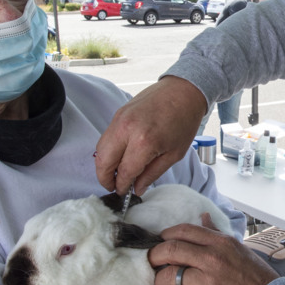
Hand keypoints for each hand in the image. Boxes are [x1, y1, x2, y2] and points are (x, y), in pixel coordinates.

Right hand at [95, 76, 207, 194]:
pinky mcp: (118, 114)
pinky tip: (120, 158)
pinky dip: (108, 151)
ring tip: (117, 174)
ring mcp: (119, 120)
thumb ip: (152, 173)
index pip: (124, 172)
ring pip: (100, 150)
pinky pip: (106, 137)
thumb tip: (137, 188)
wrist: (183, 91)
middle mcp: (126, 130)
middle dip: (105, 179)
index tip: (124, 193)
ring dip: (104, 165)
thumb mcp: (174, 154)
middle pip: (103, 162)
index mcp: (144, 142)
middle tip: (114, 187)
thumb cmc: (183, 122)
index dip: (122, 186)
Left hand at [149, 217, 278, 284]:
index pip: (184, 230)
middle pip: (170, 250)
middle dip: (154, 256)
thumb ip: (217, 234)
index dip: (166, 235)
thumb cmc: (255, 278)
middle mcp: (213, 259)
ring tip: (160, 284)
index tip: (160, 242)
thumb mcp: (238, 249)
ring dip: (159, 281)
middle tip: (151, 262)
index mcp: (221, 243)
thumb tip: (203, 216)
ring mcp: (208, 283)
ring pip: (168, 276)